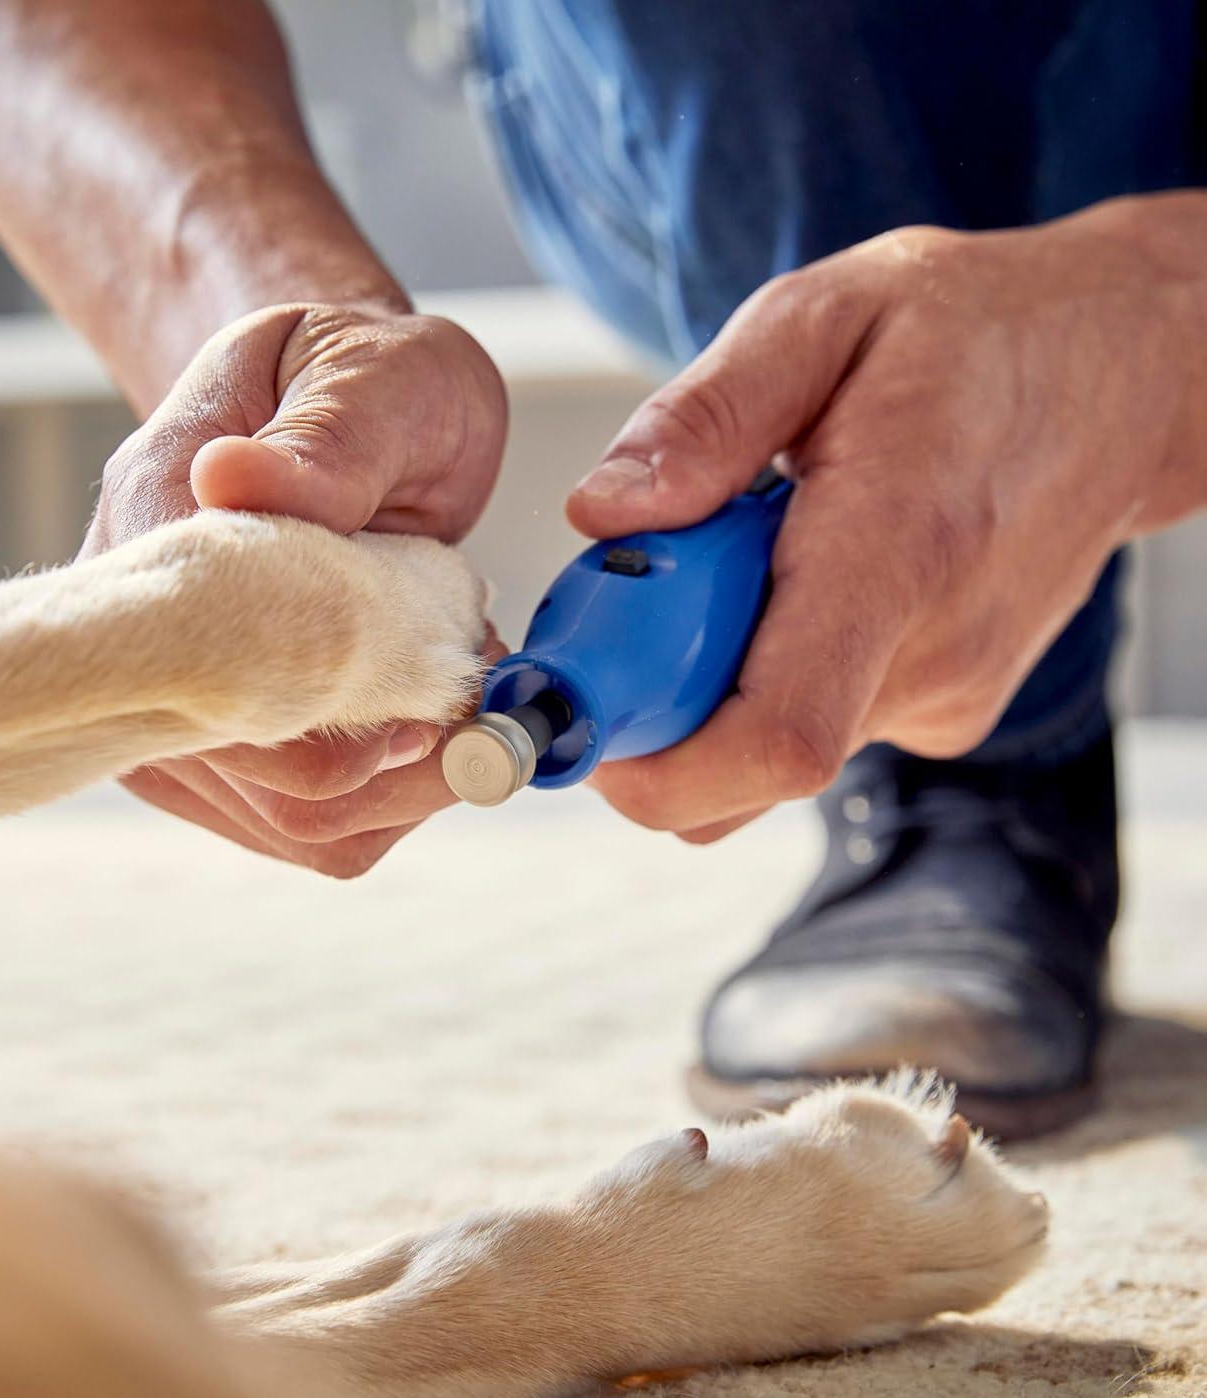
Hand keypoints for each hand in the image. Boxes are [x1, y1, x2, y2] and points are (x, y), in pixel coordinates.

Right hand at [85, 302, 506, 875]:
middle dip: (406, 749)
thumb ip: (325, 433)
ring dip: (414, 775)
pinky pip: (316, 831)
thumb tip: (233, 483)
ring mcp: (167, 710)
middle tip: (477, 679)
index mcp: (154, 520)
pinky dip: (401, 794)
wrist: (337, 411)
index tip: (436, 679)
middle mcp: (135, 633)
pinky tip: (427, 724)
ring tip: (457, 686)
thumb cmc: (360, 381)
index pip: (202, 663)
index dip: (333, 700)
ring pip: (298, 821)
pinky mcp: (221, 760)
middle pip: (260, 773)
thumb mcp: (369, 373)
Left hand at [566, 192, 1206, 841]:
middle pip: (742, 760)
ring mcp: (943, 697)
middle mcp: (930, 657)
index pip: (778, 738)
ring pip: (767, 744)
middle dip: (657, 696)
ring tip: (758, 548)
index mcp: (895, 554)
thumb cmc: (978, 333)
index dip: (659, 769)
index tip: (582, 720)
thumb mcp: (825, 314)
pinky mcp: (940, 710)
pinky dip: (768, 667)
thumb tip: (601, 516)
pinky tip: (807, 577)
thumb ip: (705, 416)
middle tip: (657, 578)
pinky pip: (810, 720)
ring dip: (715, 669)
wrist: (1129, 371)